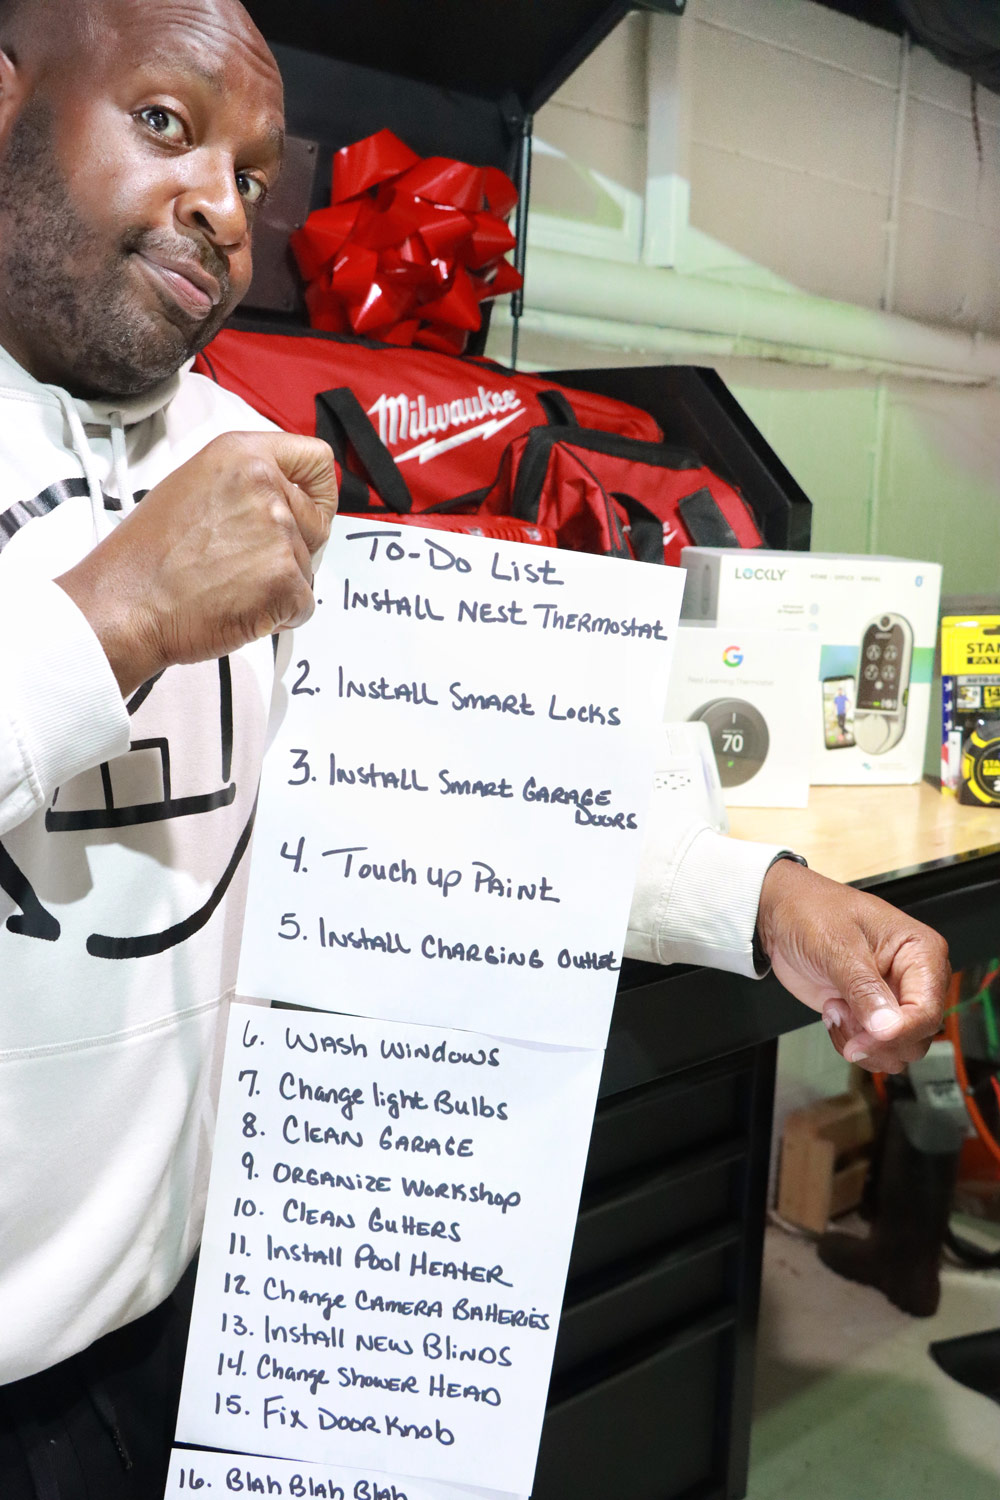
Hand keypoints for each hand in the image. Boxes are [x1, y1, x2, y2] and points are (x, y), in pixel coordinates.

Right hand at [57, 431, 337, 697]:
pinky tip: (238, 608)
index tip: (306, 511)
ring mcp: (280, 534)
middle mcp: (267, 487)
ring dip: (278, 584)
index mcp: (243, 455)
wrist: (126, 604)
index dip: (318, 492)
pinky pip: (303, 604)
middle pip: (316, 524)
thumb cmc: (148, 555)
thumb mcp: (193, 487)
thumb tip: (282, 498)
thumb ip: (244, 484)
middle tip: (242, 563)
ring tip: (227, 586)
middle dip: (291, 549)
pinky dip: (279, 615)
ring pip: (307, 568)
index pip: (317, 460)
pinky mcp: (286, 581)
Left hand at [756, 859, 949, 1073]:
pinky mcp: (871, 1014)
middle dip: (875, 1038)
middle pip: (917, 1036)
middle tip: (839, 1010)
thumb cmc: (812, 912)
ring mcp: (893, 999)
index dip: (900, 1031)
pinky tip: (832, 1012)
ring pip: (897, 1049)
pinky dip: (849, 1041)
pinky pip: (873, 1049)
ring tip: (834, 1007)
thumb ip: (863, 988)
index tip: (867, 1036)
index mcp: (920, 952)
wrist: (782, 917)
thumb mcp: (837, 945)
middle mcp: (915, 979)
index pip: (928, 1010)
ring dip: (860, 1041)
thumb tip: (887, 1027)